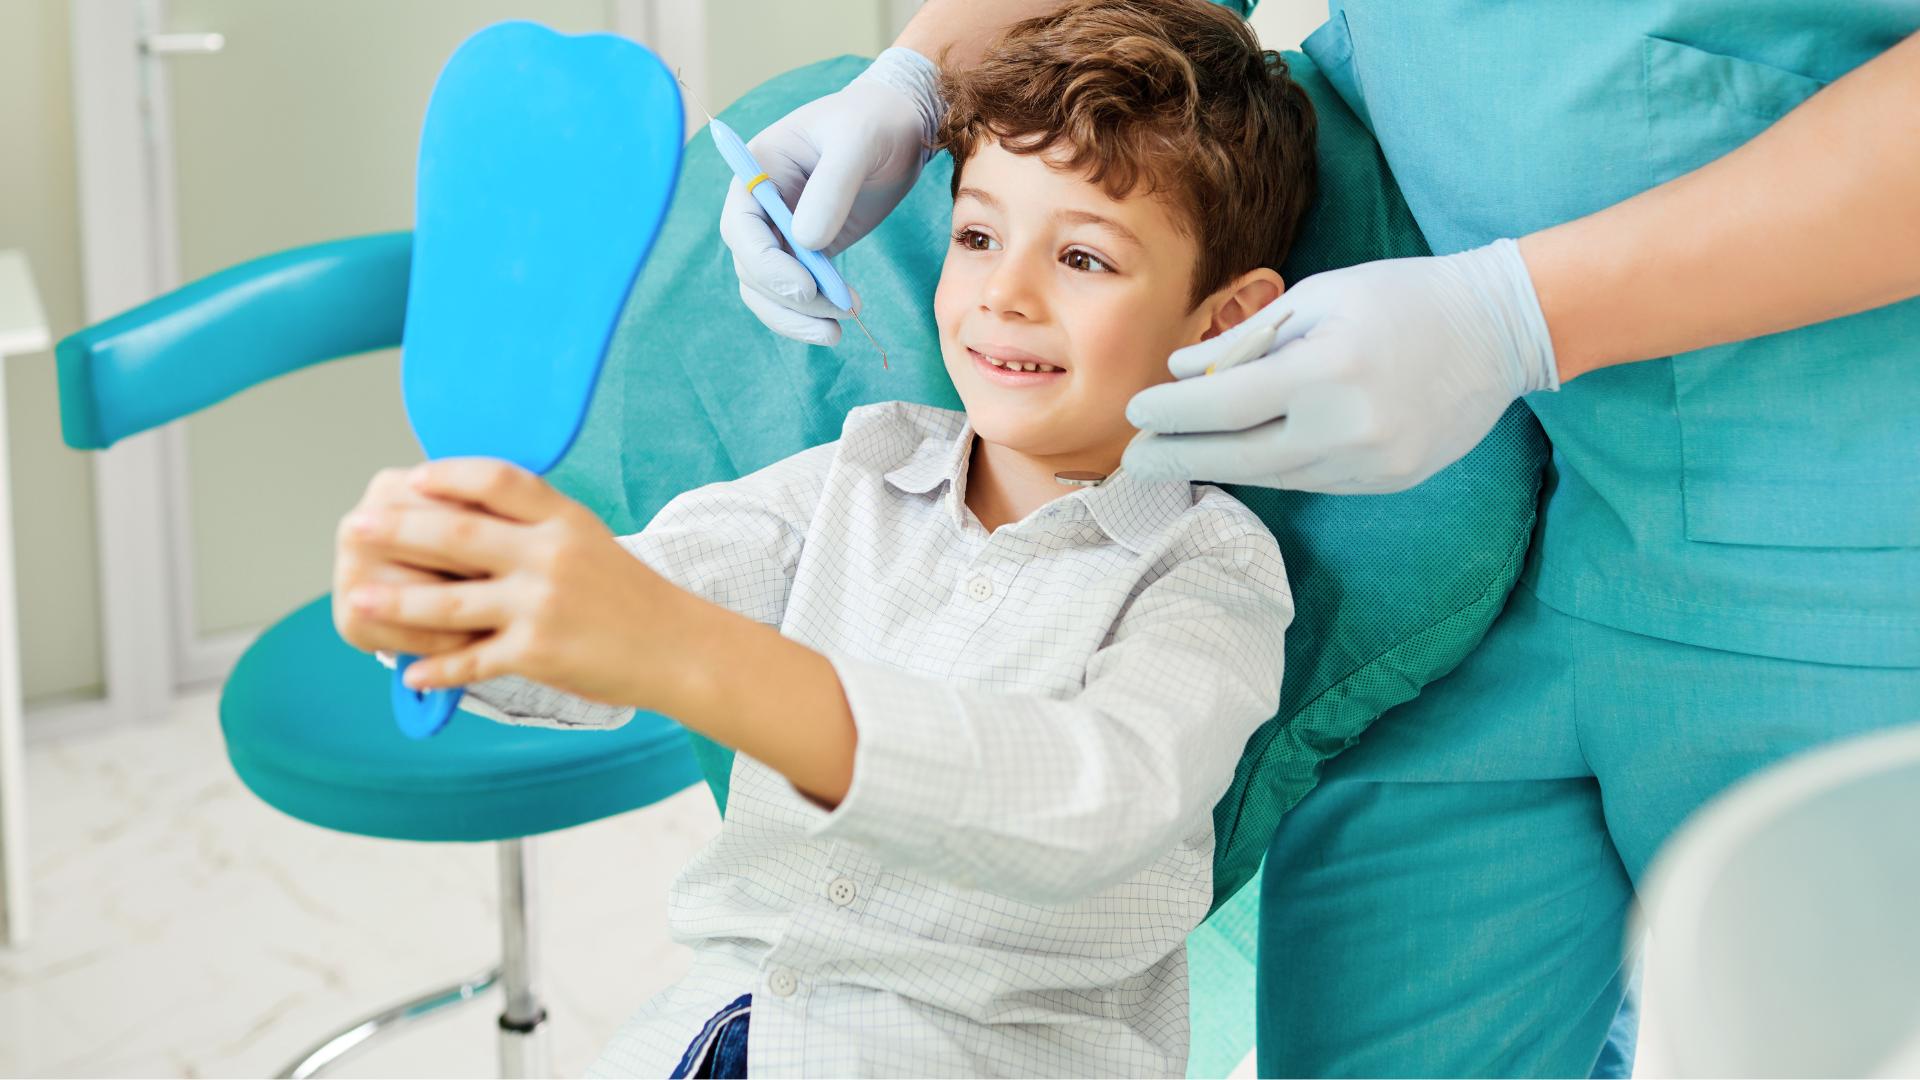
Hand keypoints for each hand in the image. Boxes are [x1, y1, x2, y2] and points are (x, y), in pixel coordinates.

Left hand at [337, 459, 695, 706]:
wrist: (679, 647)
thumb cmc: (628, 595)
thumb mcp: (588, 539)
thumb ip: (534, 523)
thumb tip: (463, 511)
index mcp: (564, 519)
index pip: (496, 479)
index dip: (447, 476)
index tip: (410, 479)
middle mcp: (551, 555)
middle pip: (457, 533)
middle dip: (398, 529)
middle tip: (355, 527)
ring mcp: (543, 605)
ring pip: (450, 601)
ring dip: (396, 601)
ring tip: (358, 598)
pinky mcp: (538, 652)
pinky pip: (472, 661)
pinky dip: (436, 669)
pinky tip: (409, 672)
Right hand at [720, 48, 941, 345]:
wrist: (898, 127)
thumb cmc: (873, 121)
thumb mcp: (856, 141)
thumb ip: (832, 186)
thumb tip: (807, 242)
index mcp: (758, 170)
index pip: (740, 227)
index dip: (765, 264)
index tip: (805, 288)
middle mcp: (760, 205)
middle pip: (752, 267)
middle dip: (789, 298)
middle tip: (839, 312)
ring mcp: (781, 231)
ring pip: (768, 290)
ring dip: (798, 317)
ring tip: (838, 331)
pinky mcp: (806, 251)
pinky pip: (795, 293)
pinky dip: (811, 313)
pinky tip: (839, 322)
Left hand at [1122, 239, 1557, 494]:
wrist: (1500, 329)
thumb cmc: (1402, 297)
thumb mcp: (1319, 296)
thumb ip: (1247, 339)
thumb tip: (1181, 372)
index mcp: (1327, 370)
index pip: (1224, 406)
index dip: (1171, 415)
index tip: (1135, 413)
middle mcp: (1349, 427)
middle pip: (1239, 456)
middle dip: (1178, 458)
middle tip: (1133, 459)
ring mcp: (1372, 463)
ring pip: (1274, 476)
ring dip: (1221, 466)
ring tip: (1178, 456)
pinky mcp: (1388, 481)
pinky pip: (1311, 480)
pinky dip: (1272, 467)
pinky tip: (1242, 455)